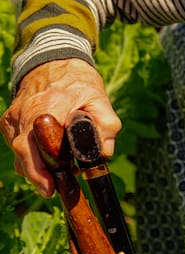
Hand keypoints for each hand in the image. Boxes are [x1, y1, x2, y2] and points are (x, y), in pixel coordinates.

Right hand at [2, 59, 119, 196]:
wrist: (54, 63)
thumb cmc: (79, 83)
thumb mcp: (100, 99)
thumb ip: (106, 125)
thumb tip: (104, 153)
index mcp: (44, 108)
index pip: (33, 143)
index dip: (39, 168)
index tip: (50, 185)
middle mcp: (23, 114)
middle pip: (21, 152)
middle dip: (36, 176)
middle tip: (52, 190)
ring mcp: (13, 118)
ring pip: (18, 152)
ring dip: (34, 168)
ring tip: (56, 175)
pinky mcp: (9, 121)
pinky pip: (16, 146)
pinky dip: (30, 157)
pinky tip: (46, 161)